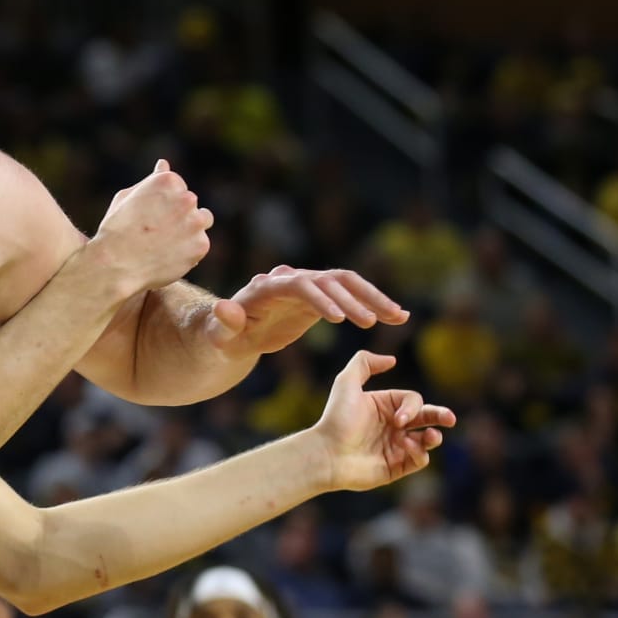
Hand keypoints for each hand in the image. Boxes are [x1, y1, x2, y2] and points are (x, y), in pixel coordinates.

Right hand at [85, 160, 213, 299]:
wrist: (115, 264)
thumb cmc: (116, 229)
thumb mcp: (128, 197)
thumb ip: (151, 181)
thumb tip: (164, 164)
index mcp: (168, 181)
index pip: (179, 188)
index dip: (164, 204)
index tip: (150, 216)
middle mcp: (186, 198)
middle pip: (191, 204)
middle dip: (178, 215)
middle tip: (156, 232)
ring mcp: (195, 222)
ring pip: (203, 221)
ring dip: (190, 229)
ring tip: (167, 243)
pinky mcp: (201, 245)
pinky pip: (200, 246)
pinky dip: (188, 251)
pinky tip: (168, 256)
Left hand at [205, 266, 407, 356]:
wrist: (231, 333)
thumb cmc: (222, 337)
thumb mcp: (220, 336)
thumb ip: (225, 323)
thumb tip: (223, 307)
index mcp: (268, 287)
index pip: (299, 285)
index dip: (318, 298)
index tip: (338, 320)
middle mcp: (291, 280)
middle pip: (328, 280)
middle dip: (351, 298)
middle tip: (372, 321)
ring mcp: (308, 286)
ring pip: (347, 283)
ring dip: (373, 297)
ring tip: (398, 316)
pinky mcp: (321, 297)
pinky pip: (352, 296)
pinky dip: (374, 304)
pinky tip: (397, 316)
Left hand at [308, 351, 455, 491]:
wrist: (326, 453)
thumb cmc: (336, 418)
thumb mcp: (346, 383)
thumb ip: (365, 363)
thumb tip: (392, 360)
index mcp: (385, 406)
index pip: (413, 401)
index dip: (413, 407)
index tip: (399, 419)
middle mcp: (392, 426)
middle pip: (426, 418)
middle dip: (441, 416)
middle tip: (450, 419)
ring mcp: (395, 447)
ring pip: (426, 441)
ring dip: (433, 437)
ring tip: (430, 437)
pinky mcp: (395, 467)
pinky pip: (418, 461)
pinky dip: (419, 454)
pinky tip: (406, 449)